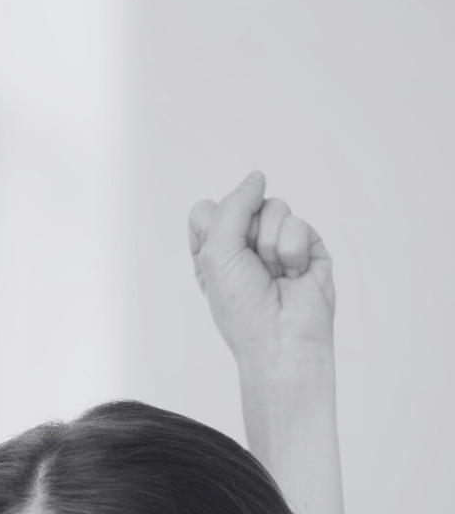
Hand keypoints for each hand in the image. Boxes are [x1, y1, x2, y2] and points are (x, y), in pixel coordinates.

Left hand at [188, 171, 331, 375]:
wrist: (281, 337)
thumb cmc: (242, 307)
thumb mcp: (217, 253)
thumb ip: (232, 207)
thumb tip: (257, 176)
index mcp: (212, 249)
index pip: (206, 209)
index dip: (214, 224)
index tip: (219, 254)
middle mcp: (243, 243)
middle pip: (243, 202)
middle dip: (244, 234)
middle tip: (248, 266)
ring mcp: (276, 241)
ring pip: (274, 207)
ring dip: (268, 244)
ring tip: (273, 273)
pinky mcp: (307, 244)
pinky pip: (299, 223)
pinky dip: (292, 250)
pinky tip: (294, 274)